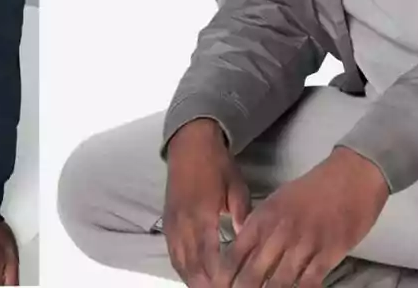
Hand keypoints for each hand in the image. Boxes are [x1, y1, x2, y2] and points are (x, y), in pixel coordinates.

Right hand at [162, 119, 250, 287]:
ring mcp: (172, 223)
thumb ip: (243, 216)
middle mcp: (183, 222)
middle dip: (206, 284)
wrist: (190, 144)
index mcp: (201, 213)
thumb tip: (250, 241)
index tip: (232, 286)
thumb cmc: (217, 164)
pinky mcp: (168, 222)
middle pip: (191, 265)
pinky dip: (183, 269)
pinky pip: (173, 253)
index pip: (208, 256)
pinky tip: (194, 278)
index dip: (218, 276)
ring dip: (193, 280)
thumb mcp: (237, 188)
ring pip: (179, 262)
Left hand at [226, 146, 388, 287]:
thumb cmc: (313, 189)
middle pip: (252, 274)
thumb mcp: (277, 201)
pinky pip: (308, 283)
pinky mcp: (328, 254)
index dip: (224, 276)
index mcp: (263, 218)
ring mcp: (303, 245)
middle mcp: (279, 233)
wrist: (351, 177)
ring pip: (278, 283)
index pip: (235, 254)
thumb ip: (259, 224)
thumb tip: (243, 245)